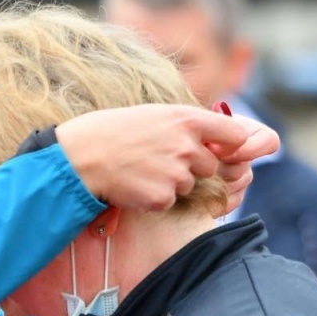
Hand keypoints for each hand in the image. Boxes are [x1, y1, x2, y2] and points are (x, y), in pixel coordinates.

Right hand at [55, 105, 279, 212]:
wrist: (81, 156)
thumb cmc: (112, 131)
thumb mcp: (154, 115)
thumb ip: (187, 125)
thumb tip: (214, 139)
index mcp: (187, 119)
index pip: (235, 135)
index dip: (230, 145)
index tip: (219, 149)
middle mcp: (187, 146)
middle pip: (210, 166)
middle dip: (191, 167)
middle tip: (158, 161)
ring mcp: (176, 173)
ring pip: (189, 185)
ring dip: (170, 183)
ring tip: (141, 170)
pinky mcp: (163, 197)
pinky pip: (169, 201)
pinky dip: (154, 197)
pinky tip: (134, 184)